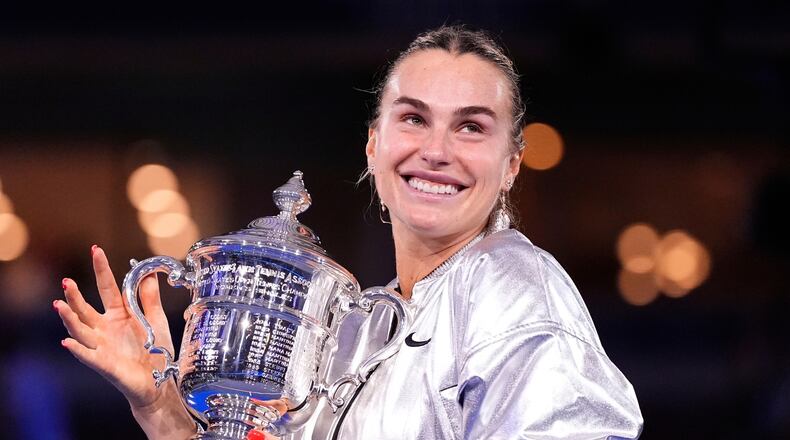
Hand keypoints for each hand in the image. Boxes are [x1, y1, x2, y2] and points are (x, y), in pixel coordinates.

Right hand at [55, 245, 194, 438]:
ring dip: (69, 318)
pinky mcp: (104, 365)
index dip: (102, 270)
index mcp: (119, 315)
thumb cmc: (155, 352)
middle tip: (67, 282)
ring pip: (81, 330)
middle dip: (75, 296)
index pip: (107, 288)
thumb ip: (150, 298)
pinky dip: (78, 349)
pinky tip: (67, 340)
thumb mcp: (156, 320)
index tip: (96, 250)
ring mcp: (102, 346)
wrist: (159, 382)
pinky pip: (88, 356)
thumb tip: (149, 273)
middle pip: (86, 309)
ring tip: (59, 305)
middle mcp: (105, 328)